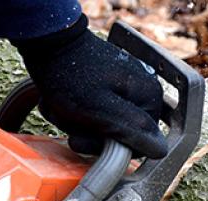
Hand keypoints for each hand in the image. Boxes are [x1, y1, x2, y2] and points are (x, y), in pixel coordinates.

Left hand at [14, 15, 167, 158]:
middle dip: (87, 133)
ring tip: (60, 107)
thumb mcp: (102, 111)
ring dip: (75, 123)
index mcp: (149, 97)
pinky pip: (91, 112)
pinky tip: (60, 103)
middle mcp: (141, 91)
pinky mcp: (104, 85)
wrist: (46, 42)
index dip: (110, 147)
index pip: (139, 144)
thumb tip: (161, 150)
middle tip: (68, 119)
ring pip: (100, 126)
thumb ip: (133, 131)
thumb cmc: (70, 77)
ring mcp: (122, 87)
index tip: (85, 137)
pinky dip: (72, 112)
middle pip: (118, 135)